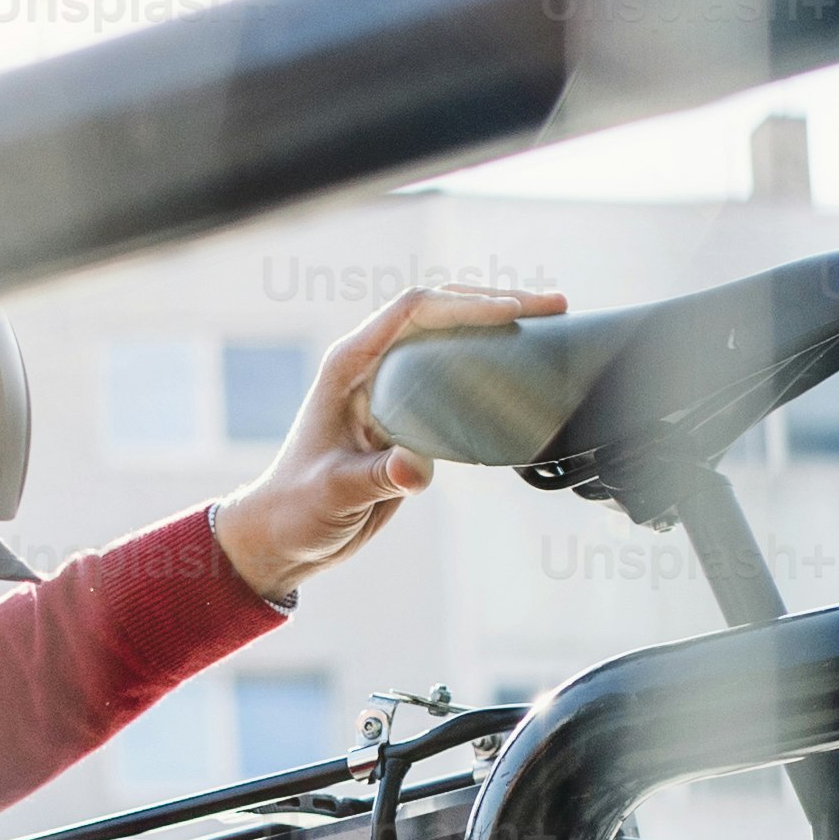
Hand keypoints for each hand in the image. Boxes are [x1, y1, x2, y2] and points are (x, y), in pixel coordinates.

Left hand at [207, 284, 564, 597]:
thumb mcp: (334, 490)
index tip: (514, 313)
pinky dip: (495, 366)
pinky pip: (459, 377)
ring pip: (454, 339)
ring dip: (502, 328)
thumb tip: (418, 469)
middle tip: (553, 307)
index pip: (414, 311)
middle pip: (443, 313)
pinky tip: (529, 369)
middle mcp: (374, 365)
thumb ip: (376, 476)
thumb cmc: (296, 507)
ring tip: (554, 324)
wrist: (284, 536)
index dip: (466, 305)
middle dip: (499, 303)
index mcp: (350, 364)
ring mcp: (394, 388)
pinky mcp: (411, 417)